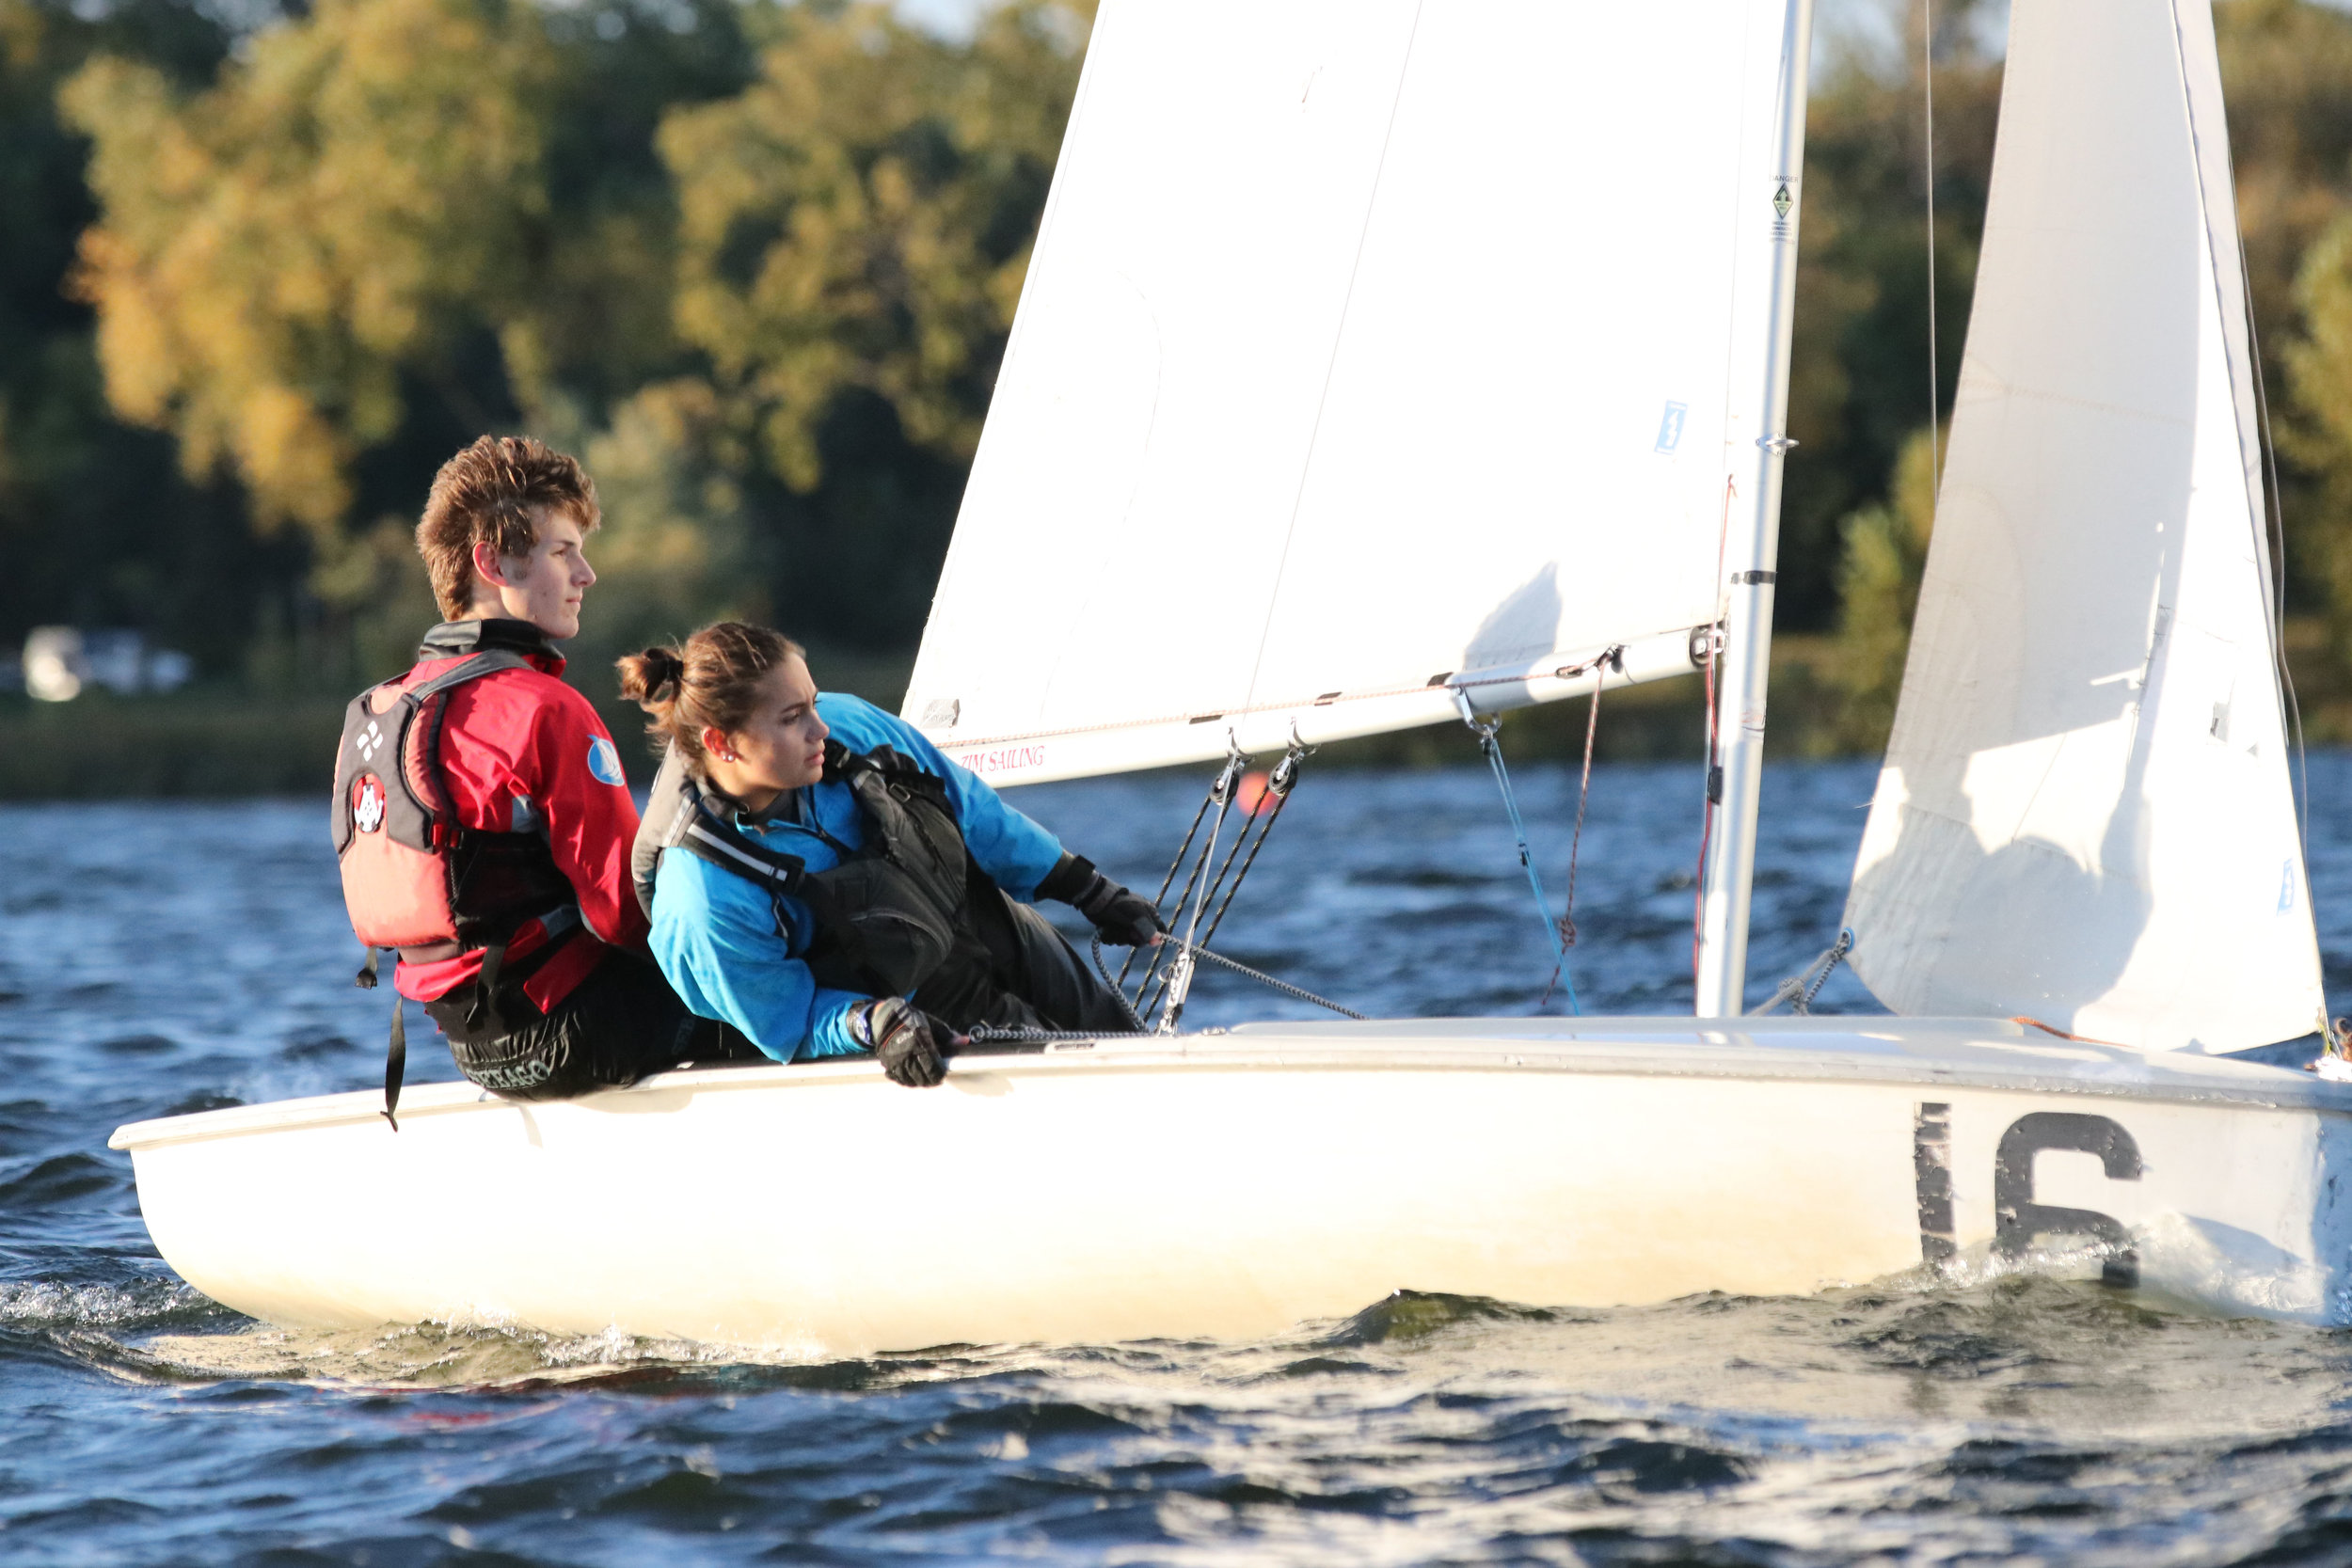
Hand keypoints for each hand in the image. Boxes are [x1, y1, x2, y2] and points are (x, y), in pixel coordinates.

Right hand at [849, 997, 950, 1087]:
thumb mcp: (932, 1024)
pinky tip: (912, 1076)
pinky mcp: (887, 1063)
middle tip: (936, 1075)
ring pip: (911, 1080)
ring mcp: (896, 1060)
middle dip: (932, 1079)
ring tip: (926, 1076)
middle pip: (923, 1076)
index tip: (944, 1072)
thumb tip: (965, 1041)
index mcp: (921, 1042)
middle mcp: (907, 1053)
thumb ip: (948, 1036)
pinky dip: (907, 1080)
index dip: (940, 1073)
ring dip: (920, 1081)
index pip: (934, 1067)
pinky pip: (898, 1078)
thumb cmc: (912, 1020)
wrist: (887, 1017)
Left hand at [1039, 854, 1164, 946]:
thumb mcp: (1138, 918)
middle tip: (1125, 930)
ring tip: (1112, 927)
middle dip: (1130, 937)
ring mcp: (1125, 923)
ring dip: (1117, 936)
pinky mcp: (1113, 926)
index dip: (1154, 938)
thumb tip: (1159, 940)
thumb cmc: (1119, 906)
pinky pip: (1114, 939)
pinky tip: (1106, 928)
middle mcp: (1138, 918)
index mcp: (1148, 912)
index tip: (1146, 941)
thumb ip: (1148, 930)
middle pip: (1140, 939)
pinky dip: (1109, 935)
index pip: (1159, 930)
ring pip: (1126, 940)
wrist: (1096, 899)